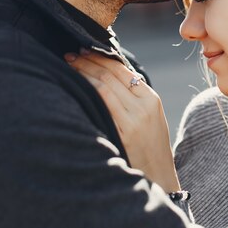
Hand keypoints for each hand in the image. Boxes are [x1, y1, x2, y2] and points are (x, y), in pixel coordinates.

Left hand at [65, 51, 180, 192]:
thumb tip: (107, 76)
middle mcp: (143, 106)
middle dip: (89, 61)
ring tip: (69, 66)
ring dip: (84, 73)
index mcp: (151, 99)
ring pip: (104, 86)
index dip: (102, 58)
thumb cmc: (149, 147)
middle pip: (111, 75)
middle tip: (71, 54)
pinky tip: (76, 86)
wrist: (158, 176)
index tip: (85, 51)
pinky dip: (87, 90)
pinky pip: (102, 103)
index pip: (123, 70)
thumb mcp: (150, 118)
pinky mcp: (123, 132)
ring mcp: (133, 119)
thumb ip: (134, 98)